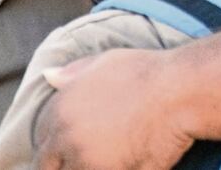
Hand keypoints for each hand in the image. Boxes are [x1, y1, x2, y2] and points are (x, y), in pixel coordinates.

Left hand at [36, 49, 195, 168]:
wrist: (179, 92)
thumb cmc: (147, 72)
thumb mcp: (105, 62)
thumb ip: (73, 73)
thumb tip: (48, 75)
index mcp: (59, 110)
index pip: (41, 143)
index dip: (56, 149)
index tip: (71, 151)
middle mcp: (65, 139)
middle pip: (50, 168)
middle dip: (66, 166)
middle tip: (95, 158)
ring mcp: (86, 162)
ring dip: (89, 168)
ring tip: (111, 158)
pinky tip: (128, 163)